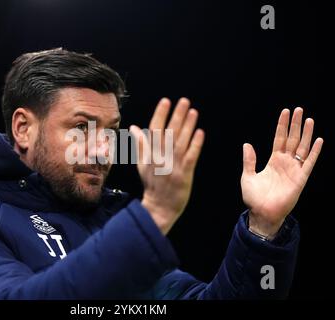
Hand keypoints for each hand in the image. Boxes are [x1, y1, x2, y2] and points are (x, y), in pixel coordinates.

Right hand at [130, 98, 204, 234]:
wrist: (160, 206)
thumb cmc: (151, 183)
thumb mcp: (142, 164)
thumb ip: (140, 145)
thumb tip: (134, 127)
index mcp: (150, 154)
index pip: (155, 130)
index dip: (160, 114)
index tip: (165, 101)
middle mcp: (161, 158)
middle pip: (170, 132)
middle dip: (177, 115)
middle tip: (184, 100)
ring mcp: (173, 166)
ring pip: (181, 142)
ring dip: (188, 126)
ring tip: (193, 111)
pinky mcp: (184, 174)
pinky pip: (191, 157)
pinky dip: (195, 144)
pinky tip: (200, 132)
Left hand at [241, 108, 322, 238]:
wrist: (262, 214)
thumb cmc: (254, 198)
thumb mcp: (248, 176)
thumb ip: (249, 160)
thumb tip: (247, 144)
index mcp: (273, 161)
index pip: (279, 139)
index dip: (282, 126)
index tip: (285, 112)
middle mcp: (285, 163)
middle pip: (292, 139)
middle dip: (295, 124)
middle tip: (298, 109)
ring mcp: (294, 170)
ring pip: (302, 147)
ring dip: (306, 134)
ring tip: (309, 119)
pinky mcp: (300, 179)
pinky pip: (309, 163)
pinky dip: (314, 152)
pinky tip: (318, 140)